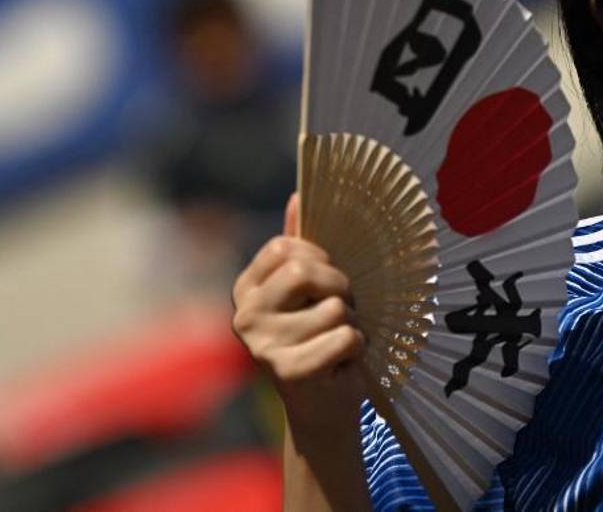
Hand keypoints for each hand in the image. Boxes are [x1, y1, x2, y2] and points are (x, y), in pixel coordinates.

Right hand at [231, 193, 366, 433]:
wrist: (323, 408)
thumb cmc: (319, 337)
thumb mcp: (308, 290)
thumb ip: (300, 245)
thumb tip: (299, 194)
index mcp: (246, 290)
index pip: (284, 247)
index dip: (319, 258)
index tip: (326, 281)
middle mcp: (244, 316)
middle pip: (305, 271)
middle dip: (340, 286)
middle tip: (343, 308)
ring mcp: (262, 345)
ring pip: (333, 307)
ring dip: (353, 323)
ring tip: (340, 342)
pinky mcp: (288, 372)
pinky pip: (345, 336)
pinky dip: (357, 347)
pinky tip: (342, 363)